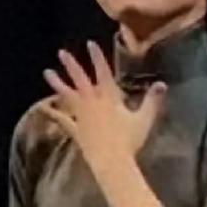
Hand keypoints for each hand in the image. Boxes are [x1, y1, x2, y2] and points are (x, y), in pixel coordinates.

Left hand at [39, 40, 166, 170]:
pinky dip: (54, 114)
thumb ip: (152, 100)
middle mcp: (92, 102)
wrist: (112, 161)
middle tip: (61, 52)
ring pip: (68, 96)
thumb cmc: (130, 139)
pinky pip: (63, 120)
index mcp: (109, 97)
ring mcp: (81, 116)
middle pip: (80, 79)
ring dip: (58, 83)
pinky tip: (45, 108)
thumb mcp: (145, 119)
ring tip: (47, 72)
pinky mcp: (76, 130)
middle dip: (72, 65)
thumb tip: (162, 83)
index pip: (103, 72)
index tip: (90, 44)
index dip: (97, 57)